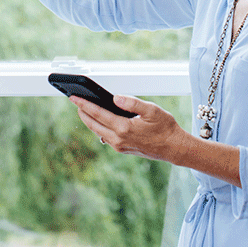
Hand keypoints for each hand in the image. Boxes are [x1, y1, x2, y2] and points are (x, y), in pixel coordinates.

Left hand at [69, 94, 184, 163]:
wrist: (173, 147)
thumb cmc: (165, 127)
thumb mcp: (151, 110)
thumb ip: (132, 102)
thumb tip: (115, 97)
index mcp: (124, 128)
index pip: (98, 114)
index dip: (84, 104)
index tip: (74, 98)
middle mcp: (118, 139)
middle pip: (93, 124)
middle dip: (82, 112)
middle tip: (75, 101)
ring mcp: (119, 146)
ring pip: (97, 131)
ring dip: (89, 120)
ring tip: (84, 109)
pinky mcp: (122, 149)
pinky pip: (105, 136)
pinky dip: (98, 127)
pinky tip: (99, 120)